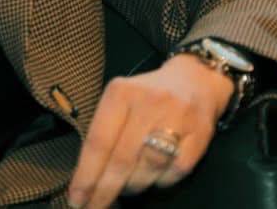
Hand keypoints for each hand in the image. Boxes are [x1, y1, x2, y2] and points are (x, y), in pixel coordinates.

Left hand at [66, 54, 234, 207]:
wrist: (195, 80)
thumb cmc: (147, 95)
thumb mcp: (120, 99)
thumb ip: (105, 130)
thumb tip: (86, 176)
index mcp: (121, 92)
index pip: (99, 141)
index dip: (86, 175)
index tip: (77, 198)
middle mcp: (148, 103)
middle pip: (122, 159)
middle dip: (104, 190)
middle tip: (93, 208)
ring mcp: (176, 119)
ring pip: (147, 169)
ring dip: (132, 186)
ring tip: (124, 188)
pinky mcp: (200, 135)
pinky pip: (173, 172)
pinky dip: (160, 182)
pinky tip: (152, 178)